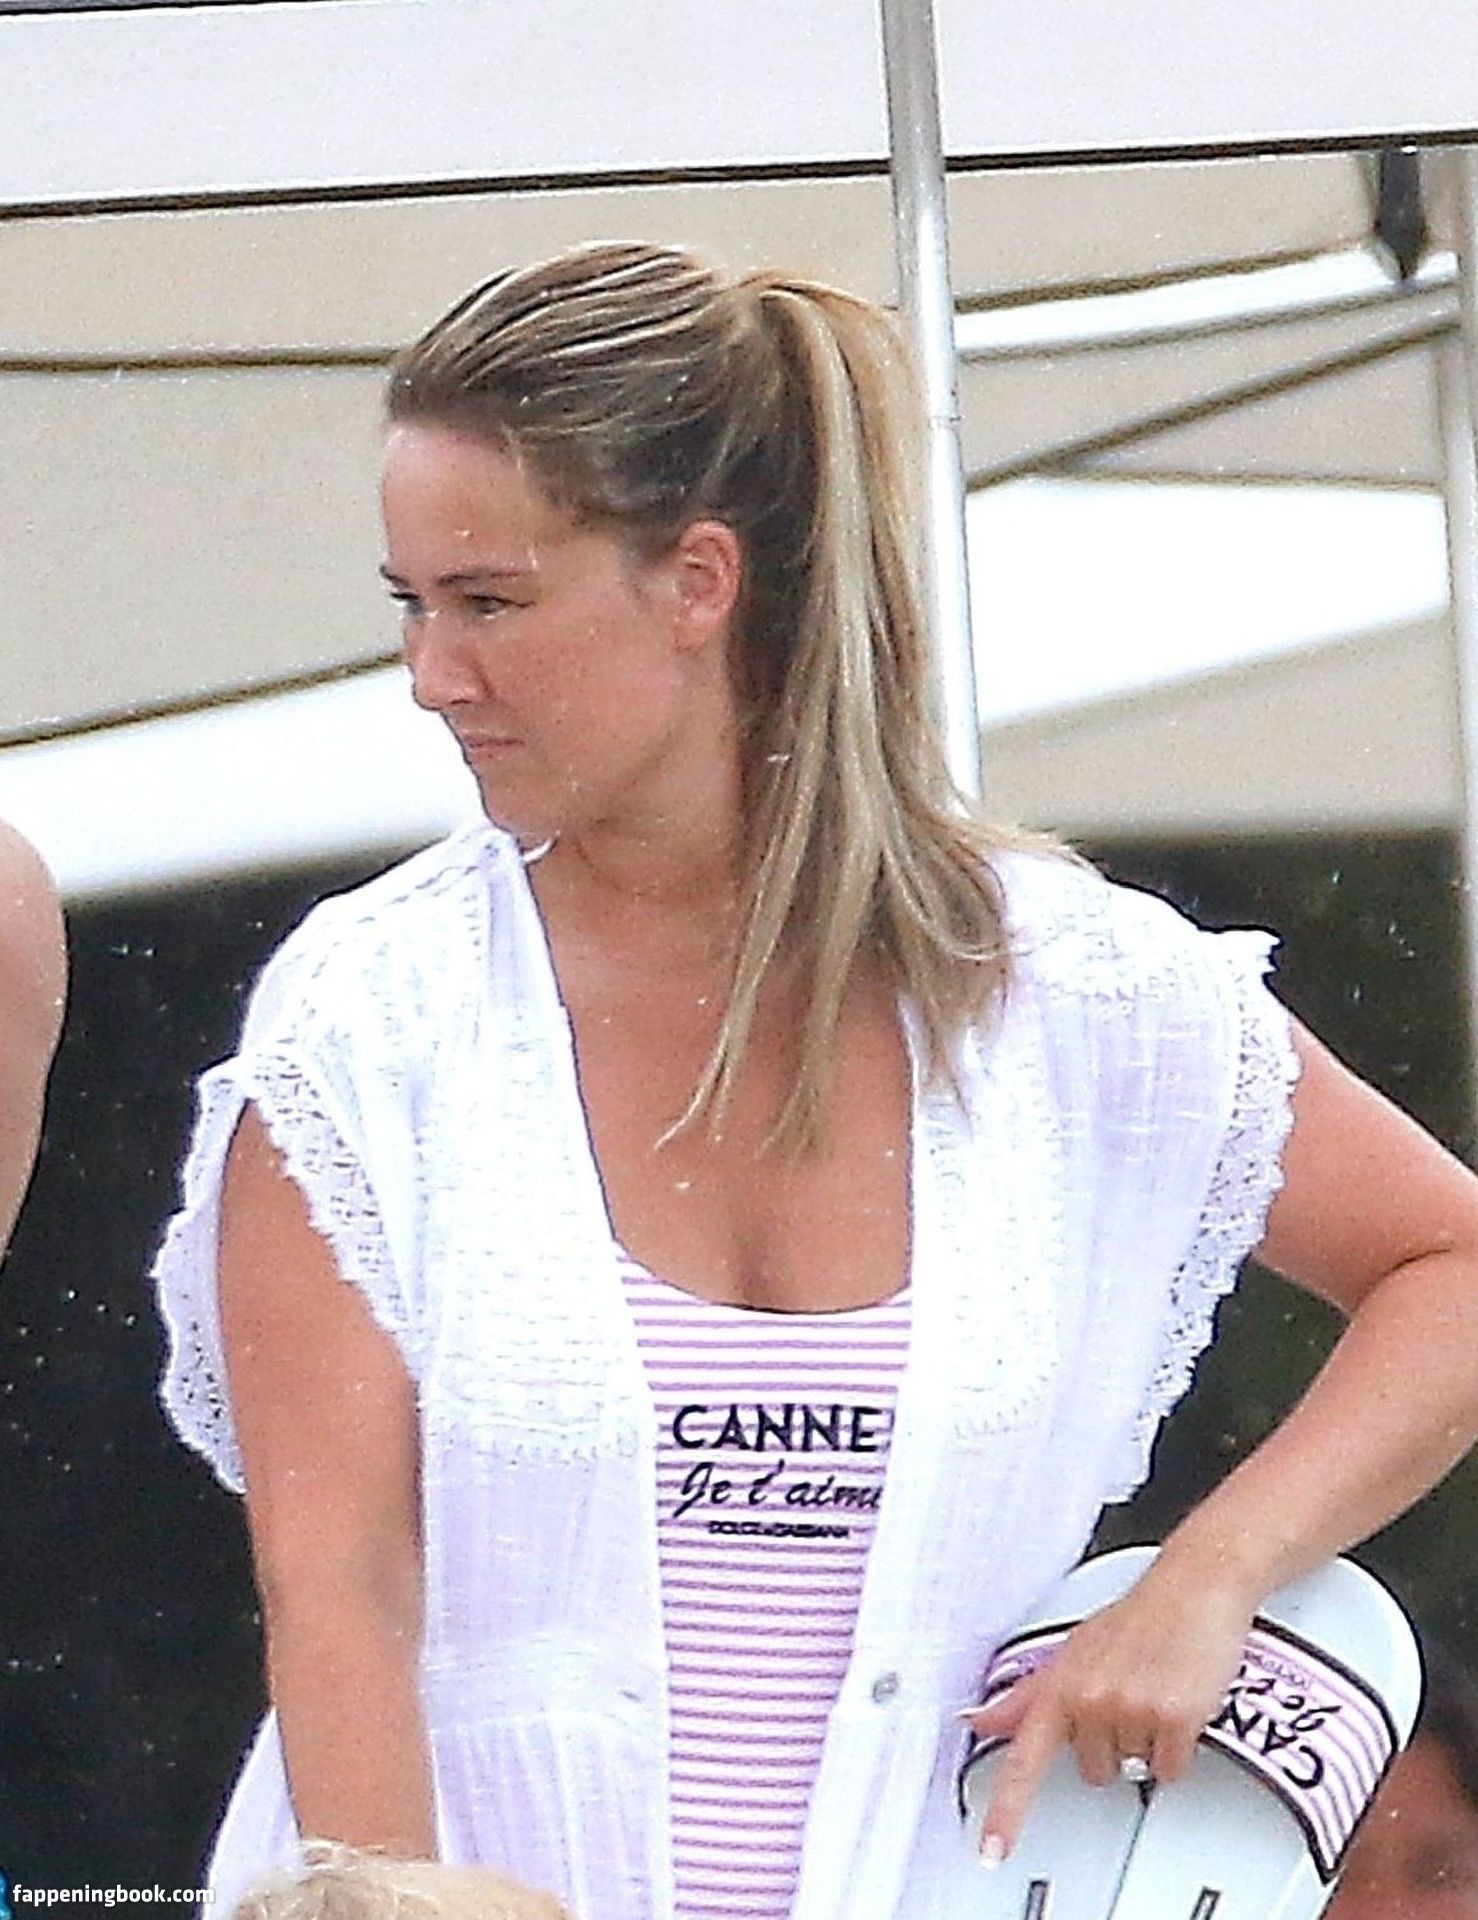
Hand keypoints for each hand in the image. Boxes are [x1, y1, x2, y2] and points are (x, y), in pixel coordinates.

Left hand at [960, 1561, 1257, 1860]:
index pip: (1023, 1759)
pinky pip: (1169, 1770)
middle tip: (1126, 1695)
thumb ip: (1026, 1697)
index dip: (1006, 1811)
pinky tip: (1177, 1706)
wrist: (1193, 1590)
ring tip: (1152, 1692)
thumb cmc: (1135, 1619)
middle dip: (1110, 1741)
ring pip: (1133, 1769)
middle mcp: (1088, 1700)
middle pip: (1092, 1771)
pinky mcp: (1172, 1719)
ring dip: (1146, 1740)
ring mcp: (1130, 1710)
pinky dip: (1177, 1750)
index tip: (992, 1849)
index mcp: (1058, 1685)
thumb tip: (981, 1721)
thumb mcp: (1071, 1652)